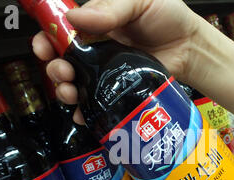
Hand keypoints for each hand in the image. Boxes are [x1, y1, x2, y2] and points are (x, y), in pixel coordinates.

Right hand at [32, 0, 202, 121]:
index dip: (48, 38)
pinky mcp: (119, 90)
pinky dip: (86, 111)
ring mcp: (108, 72)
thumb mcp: (139, 1)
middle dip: (56, 69)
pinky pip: (98, 102)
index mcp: (98, 23)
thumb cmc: (168, 18)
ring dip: (66, 90)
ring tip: (70, 93)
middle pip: (65, 61)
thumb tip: (76, 18)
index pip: (64, 31)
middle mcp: (99, 49)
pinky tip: (82, 113)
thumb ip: (110, 8)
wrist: (190, 46)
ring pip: (78, 84)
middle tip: (62, 72)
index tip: (44, 46)